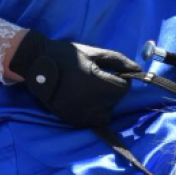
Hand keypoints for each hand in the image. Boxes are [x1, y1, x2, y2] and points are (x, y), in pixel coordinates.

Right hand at [9, 30, 140, 127]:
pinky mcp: (71, 120)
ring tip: (90, 91)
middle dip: (112, 91)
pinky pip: (92, 121)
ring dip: (104, 104)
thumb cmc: (67, 55)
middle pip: (115, 101)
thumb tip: (138, 70)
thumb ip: (119, 61)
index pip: (123, 88)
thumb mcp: (94, 53)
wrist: (37, 64)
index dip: (120, 79)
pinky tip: (83, 100)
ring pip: (106, 114)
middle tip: (97, 80)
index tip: (109, 73)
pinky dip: (92, 113)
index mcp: (98, 83)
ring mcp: (80, 113)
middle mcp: (91, 102)